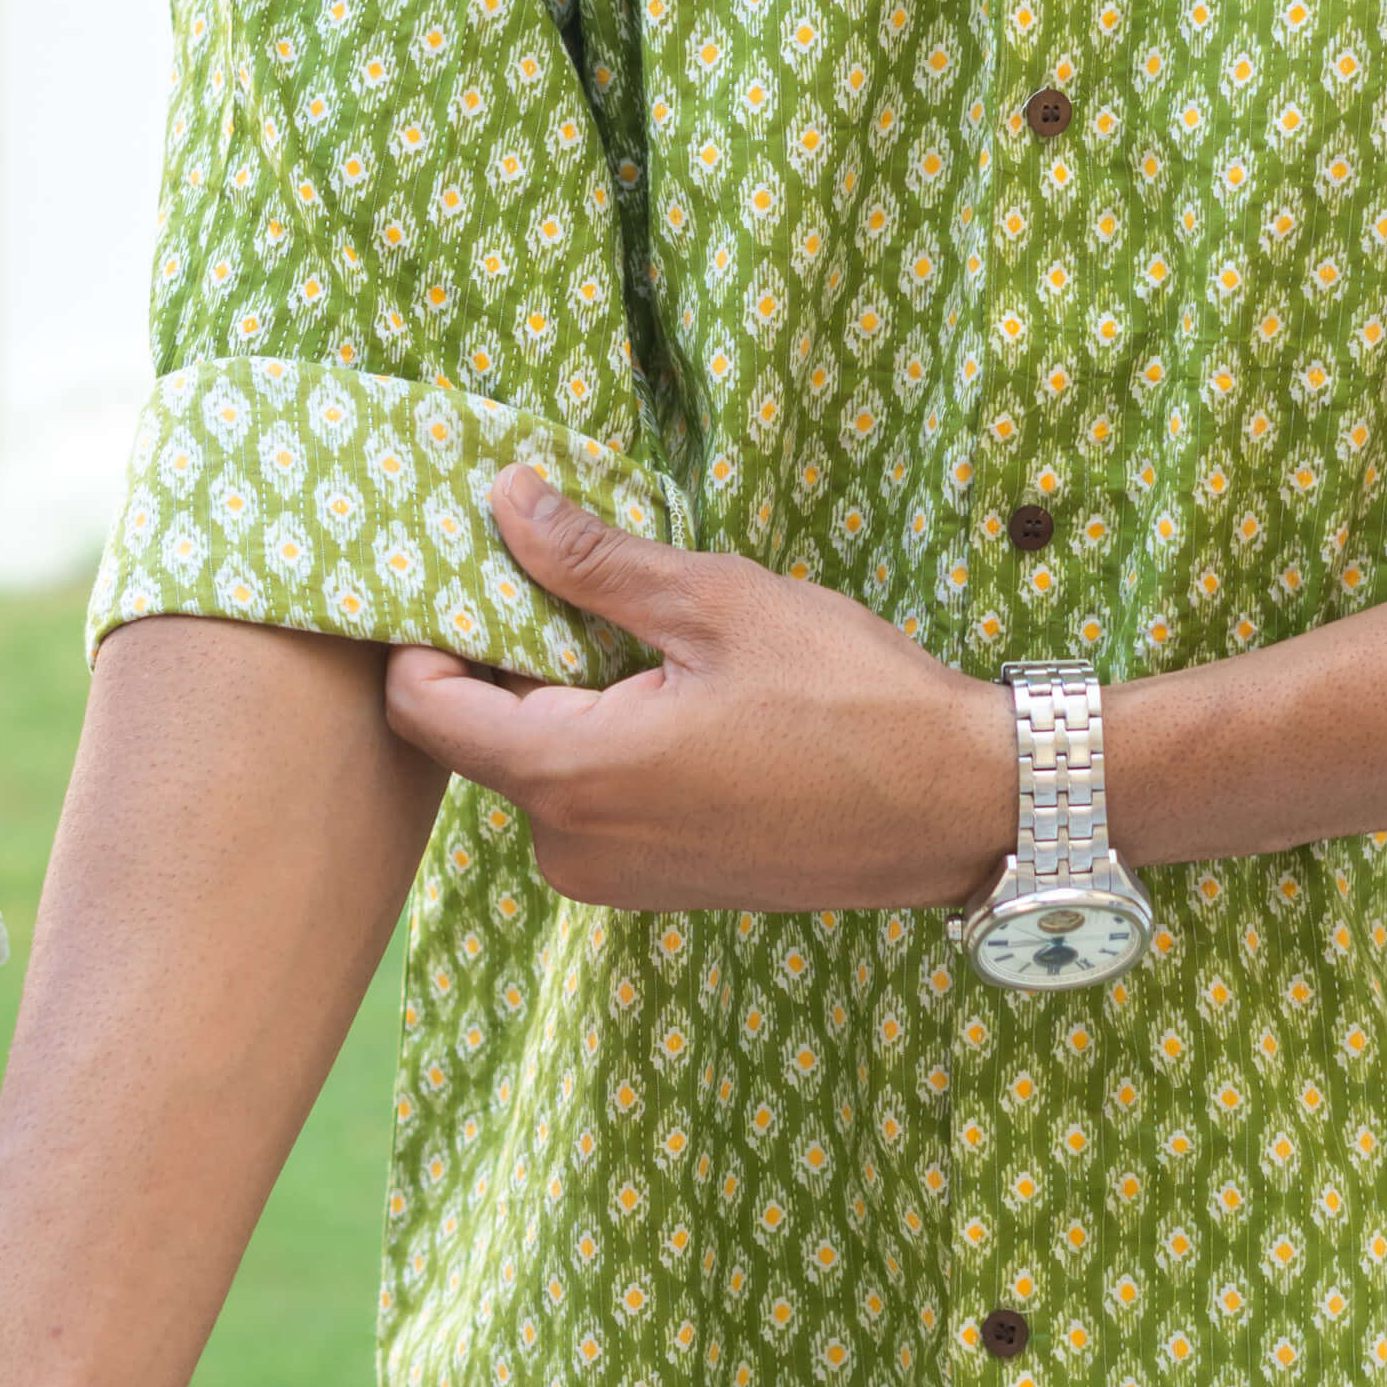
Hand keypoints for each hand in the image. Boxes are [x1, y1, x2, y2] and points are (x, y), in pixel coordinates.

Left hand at [383, 469, 1012, 908]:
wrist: (963, 805)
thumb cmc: (853, 698)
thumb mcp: (716, 603)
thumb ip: (592, 560)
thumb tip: (504, 500)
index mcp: (572, 777)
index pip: (424, 706)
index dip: (426, 629)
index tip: (470, 565)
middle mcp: (572, 849)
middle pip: (476, 737)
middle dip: (507, 656)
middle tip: (575, 581)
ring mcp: (615, 879)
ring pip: (536, 768)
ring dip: (565, 700)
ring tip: (654, 643)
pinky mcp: (658, 887)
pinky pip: (590, 803)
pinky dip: (607, 743)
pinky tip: (685, 700)